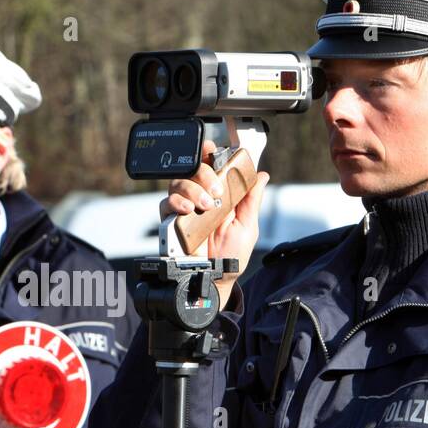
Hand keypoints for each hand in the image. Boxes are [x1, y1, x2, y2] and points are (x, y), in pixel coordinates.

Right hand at [160, 139, 269, 309]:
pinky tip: (188, 211)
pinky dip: (176, 203)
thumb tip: (261, 175)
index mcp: (220, 196)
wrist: (217, 277)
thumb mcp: (248, 225)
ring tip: (206, 206)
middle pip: (193, 169)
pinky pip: (166, 203)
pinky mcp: (171, 222)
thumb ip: (251, 199)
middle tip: (216, 190)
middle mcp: (200, 198)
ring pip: (179, 183)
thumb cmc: (232, 255)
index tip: (212, 150)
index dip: (209, 154)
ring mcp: (185, 209)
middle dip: (205, 174)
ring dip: (193, 189)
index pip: (212, 167)